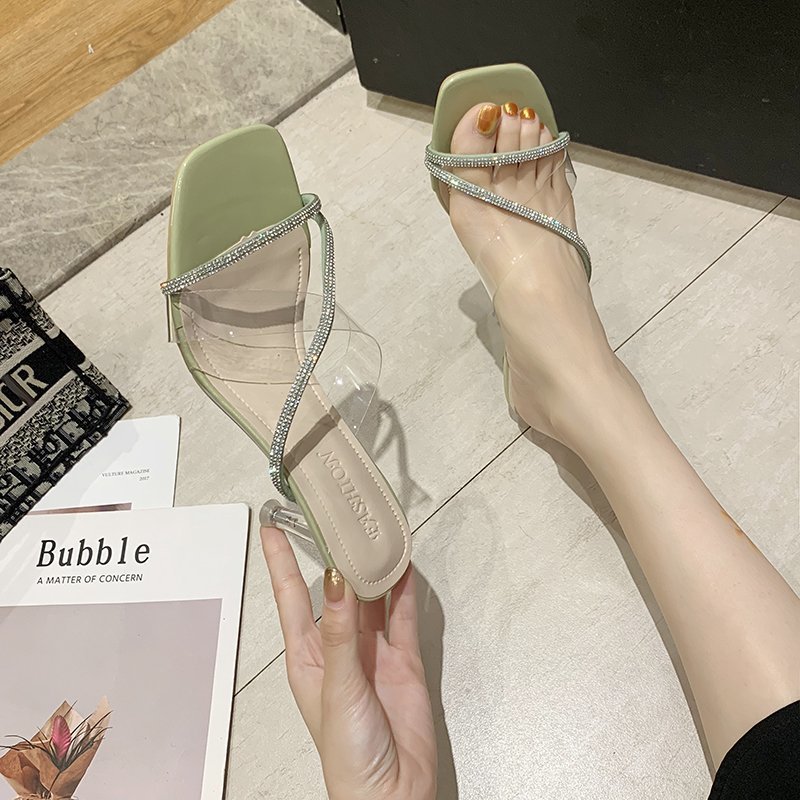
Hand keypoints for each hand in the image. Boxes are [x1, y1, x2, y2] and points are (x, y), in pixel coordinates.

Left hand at [260, 526, 436, 799]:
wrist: (393, 793)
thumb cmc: (348, 755)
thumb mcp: (335, 687)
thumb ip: (340, 631)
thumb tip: (335, 579)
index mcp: (307, 655)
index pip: (290, 595)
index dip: (280, 560)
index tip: (272, 525)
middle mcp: (339, 647)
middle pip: (334, 589)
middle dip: (333, 554)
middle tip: (335, 517)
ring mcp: (372, 652)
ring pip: (371, 597)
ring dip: (371, 567)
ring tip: (371, 532)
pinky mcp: (403, 659)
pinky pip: (402, 615)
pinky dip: (403, 589)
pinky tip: (402, 566)